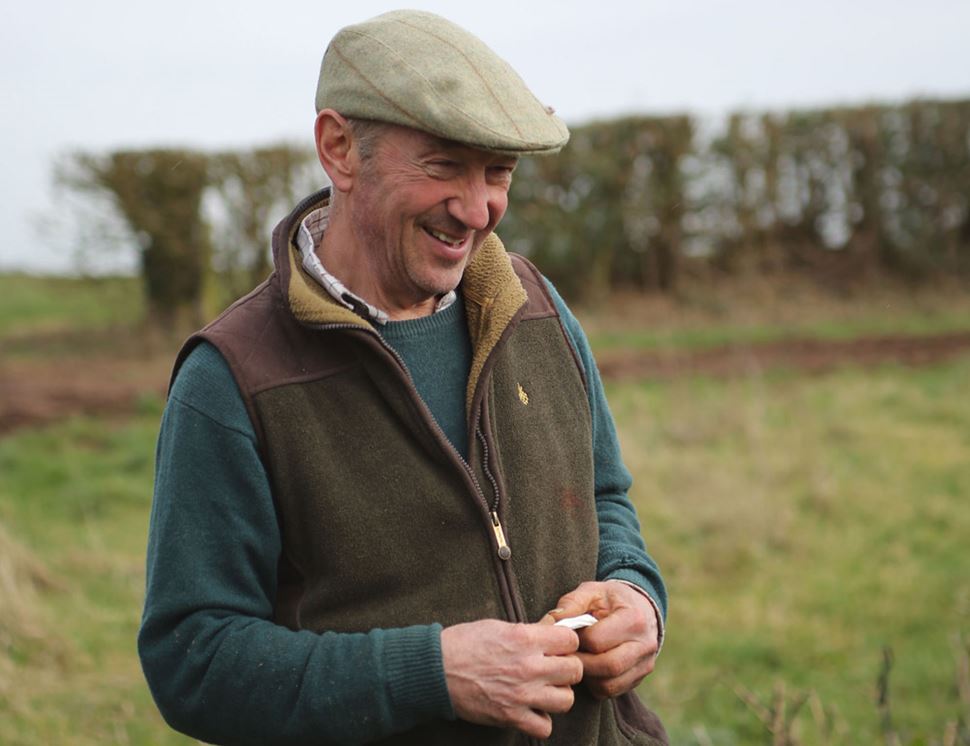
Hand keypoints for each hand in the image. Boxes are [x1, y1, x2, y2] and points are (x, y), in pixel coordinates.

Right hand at [440, 619, 582, 738]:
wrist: (436, 669)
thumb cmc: (464, 643)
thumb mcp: (498, 626)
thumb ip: (528, 633)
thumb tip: (549, 638)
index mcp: (525, 638)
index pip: (570, 641)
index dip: (566, 644)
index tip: (558, 647)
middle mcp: (528, 666)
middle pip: (574, 671)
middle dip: (567, 669)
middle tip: (554, 669)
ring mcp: (521, 694)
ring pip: (566, 700)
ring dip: (558, 695)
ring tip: (544, 690)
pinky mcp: (510, 717)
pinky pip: (544, 727)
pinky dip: (541, 721)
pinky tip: (531, 710)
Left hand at [550, 581, 658, 698]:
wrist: (640, 607)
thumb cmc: (610, 599)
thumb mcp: (591, 591)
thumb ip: (571, 603)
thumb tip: (550, 623)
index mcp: (633, 618)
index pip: (597, 640)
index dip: (577, 640)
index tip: (569, 635)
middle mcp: (644, 644)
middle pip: (607, 666)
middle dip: (581, 663)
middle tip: (567, 654)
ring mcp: (645, 664)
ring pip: (609, 684)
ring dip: (587, 677)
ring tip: (578, 659)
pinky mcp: (639, 677)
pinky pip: (612, 691)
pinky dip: (595, 684)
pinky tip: (589, 667)